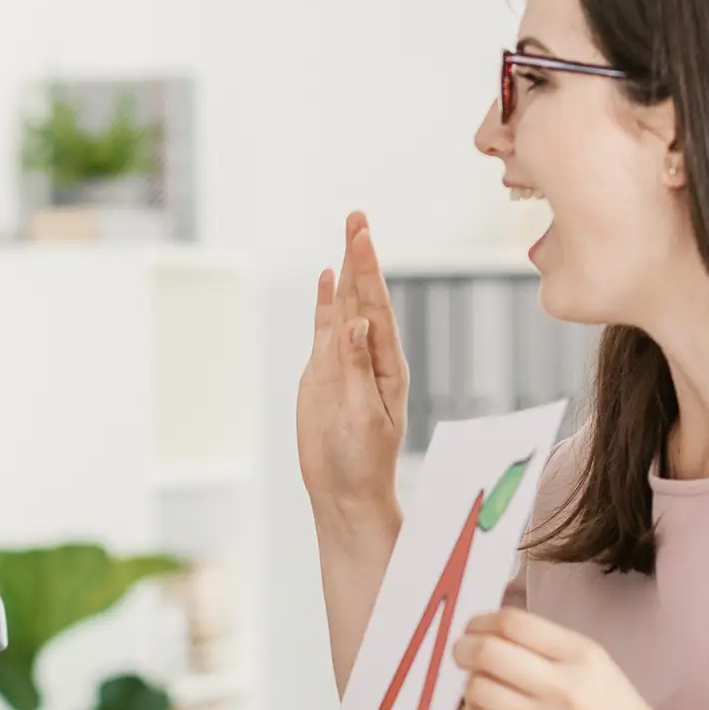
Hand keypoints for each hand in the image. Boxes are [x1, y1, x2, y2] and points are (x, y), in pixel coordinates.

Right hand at [297, 212, 408, 511]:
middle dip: (360, 258)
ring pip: (345, 308)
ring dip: (346, 272)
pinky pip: (324, 330)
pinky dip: (326, 302)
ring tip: (348, 235)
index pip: (376, 308)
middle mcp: (369, 357)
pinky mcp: (322, 374)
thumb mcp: (361, 415)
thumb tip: (358, 324)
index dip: (367, 271)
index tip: (361, 236)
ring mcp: (344, 363)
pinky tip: (326, 279)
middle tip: (357, 217)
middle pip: (364, 298)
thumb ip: (356, 369)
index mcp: (386, 365)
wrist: (345, 492)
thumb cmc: (361, 461)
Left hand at [452, 608, 690, 709]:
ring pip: (477, 690)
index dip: (482, 621)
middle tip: (463, 653)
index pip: (515, 624)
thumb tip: (493, 630)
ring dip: (470, 685)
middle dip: (464, 648)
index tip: (474, 626)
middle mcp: (563, 688)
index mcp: (584, 657)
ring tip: (482, 688)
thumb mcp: (600, 670)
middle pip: (487, 653)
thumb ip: (550, 648)